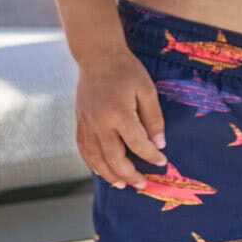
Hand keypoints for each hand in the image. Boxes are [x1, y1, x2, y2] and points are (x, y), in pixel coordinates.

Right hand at [74, 51, 165, 189]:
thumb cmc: (126, 70)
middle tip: (142, 184)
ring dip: (110, 175)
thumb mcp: (147, 89)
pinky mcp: (79, 123)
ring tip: (122, 185)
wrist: (97, 56)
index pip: (137, 143)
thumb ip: (153, 118)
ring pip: (96, 159)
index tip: (162, 162)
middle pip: (114, 158)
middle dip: (130, 175)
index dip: (151, 156)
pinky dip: (92, 164)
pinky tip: (102, 171)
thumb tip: (159, 144)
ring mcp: (86, 124)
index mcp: (119, 112)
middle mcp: (100, 122)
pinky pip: (83, 150)